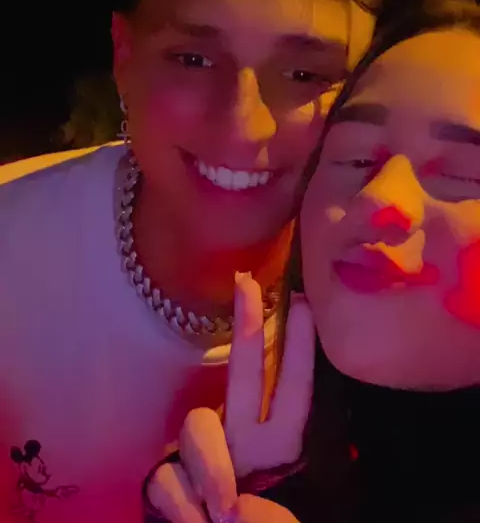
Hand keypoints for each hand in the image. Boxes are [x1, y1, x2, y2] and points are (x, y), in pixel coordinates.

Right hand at [147, 272, 314, 521]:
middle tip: (250, 284)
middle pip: (247, 376)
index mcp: (277, 452)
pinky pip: (167, 479)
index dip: (298, 350)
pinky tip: (194, 521)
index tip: (301, 302)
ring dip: (211, 468)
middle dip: (249, 328)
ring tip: (220, 515)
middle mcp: (240, 442)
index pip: (292, 394)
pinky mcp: (165, 479)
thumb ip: (264, 518)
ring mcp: (201, 458)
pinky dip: (180, 504)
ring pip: (198, 429)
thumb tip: (228, 508)